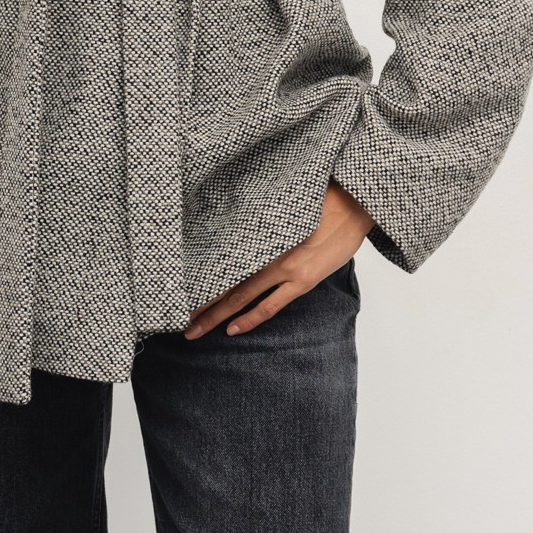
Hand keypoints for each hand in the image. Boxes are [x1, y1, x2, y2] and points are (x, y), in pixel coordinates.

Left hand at [184, 183, 370, 341]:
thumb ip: (262, 224)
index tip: (178, 288)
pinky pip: (270, 305)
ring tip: (193, 331)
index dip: (198, 277)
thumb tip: (240, 232)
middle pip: (222, 282)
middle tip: (178, 321)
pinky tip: (232, 329)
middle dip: (198, 304)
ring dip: (215, 316)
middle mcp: (266, 251)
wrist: (354, 203)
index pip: (218, 260)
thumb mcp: (284, 208)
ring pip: (239, 297)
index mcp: (258, 232)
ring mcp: (284, 268)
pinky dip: (250, 318)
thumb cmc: (321, 200)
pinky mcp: (302, 280)